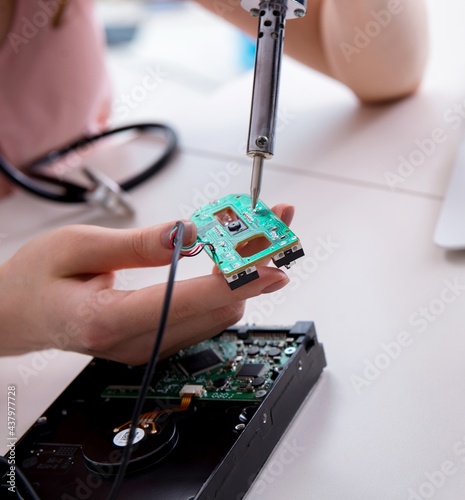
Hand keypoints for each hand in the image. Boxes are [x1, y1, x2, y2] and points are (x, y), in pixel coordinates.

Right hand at [0, 205, 293, 364]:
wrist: (15, 314)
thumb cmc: (35, 280)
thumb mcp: (78, 247)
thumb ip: (139, 243)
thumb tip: (188, 233)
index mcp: (110, 319)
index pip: (191, 300)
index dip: (237, 278)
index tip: (270, 257)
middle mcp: (135, 341)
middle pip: (216, 311)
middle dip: (253, 271)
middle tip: (278, 234)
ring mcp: (147, 346)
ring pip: (216, 318)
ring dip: (244, 280)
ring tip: (262, 243)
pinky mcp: (153, 341)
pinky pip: (203, 320)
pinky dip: (226, 291)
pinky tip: (236, 267)